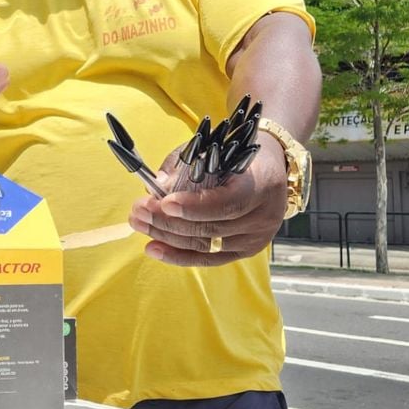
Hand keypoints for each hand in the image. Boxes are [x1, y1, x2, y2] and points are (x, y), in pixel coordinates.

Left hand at [127, 132, 287, 265]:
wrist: (270, 169)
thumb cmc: (237, 155)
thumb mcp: (214, 149)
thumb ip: (184, 166)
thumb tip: (156, 185)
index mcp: (261, 185)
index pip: (228, 203)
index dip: (194, 206)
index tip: (164, 202)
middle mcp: (262, 217)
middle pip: (211, 228)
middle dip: (168, 221)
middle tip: (138, 211)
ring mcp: (256, 239)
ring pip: (205, 245)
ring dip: (167, 237)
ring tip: (139, 224)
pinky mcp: (245, 252)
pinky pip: (208, 259)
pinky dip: (178, 255)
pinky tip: (154, 248)